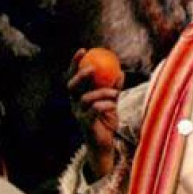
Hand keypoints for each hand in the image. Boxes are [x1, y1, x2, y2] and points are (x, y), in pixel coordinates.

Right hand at [67, 49, 121, 178]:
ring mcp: (79, 114)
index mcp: (78, 96)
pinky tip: (112, 104)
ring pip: (86, 98)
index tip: (83, 50)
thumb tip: (120, 72)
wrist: (105, 144)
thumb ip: (114, 88)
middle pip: (71, 86)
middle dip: (81, 75)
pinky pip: (94, 111)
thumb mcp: (111, 102)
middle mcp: (75, 104)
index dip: (75, 63)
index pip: (73, 76)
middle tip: (93, 68)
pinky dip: (104, 105)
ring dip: (102, 92)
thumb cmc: (106, 121)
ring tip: (115, 92)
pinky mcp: (86, 124)